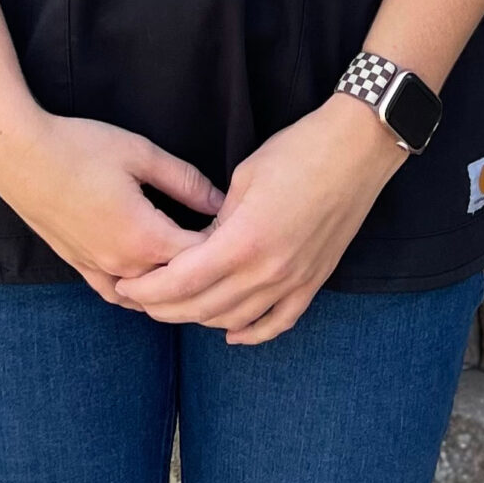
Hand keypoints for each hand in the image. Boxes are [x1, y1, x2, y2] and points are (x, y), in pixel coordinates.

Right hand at [0, 110, 227, 304]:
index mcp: (144, 235)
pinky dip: (139, 292)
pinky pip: (117, 293)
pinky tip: (152, 282)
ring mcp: (99, 269)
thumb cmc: (80, 147)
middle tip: (228, 252)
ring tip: (196, 270)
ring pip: (148, 296)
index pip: (201, 258)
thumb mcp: (141, 154)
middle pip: (178, 284)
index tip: (241, 230)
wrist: (19, 156)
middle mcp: (123, 263)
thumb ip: (185, 181)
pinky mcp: (80, 266)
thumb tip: (221, 202)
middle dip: (205, 271)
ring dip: (173, 287)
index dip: (225, 246)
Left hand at [110, 92, 407, 343]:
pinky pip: (278, 322)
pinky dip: (251, 333)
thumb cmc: (298, 151)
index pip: (183, 281)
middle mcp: (269, 271)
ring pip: (235, 320)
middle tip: (140, 299)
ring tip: (174, 308)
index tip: (127, 286)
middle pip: (203, 307)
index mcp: (244, 240)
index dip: (149, 290)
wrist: (357, 149)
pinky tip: (231, 333)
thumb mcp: (244, 178)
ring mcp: (295, 281)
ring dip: (200, 319)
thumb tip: (197, 247)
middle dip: (164, 308)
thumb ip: (217, 221)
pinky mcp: (314, 282)